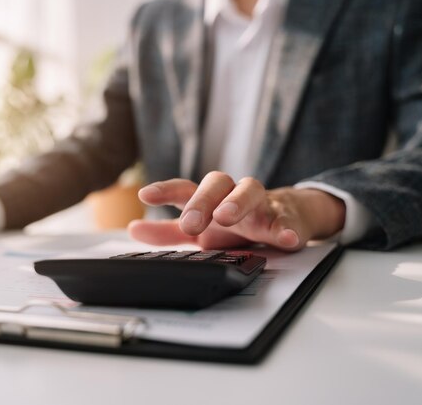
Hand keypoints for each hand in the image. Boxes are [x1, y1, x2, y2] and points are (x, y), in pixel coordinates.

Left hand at [128, 171, 345, 250]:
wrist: (287, 216)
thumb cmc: (238, 221)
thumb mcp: (201, 230)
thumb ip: (168, 231)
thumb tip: (133, 229)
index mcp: (210, 198)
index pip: (184, 188)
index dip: (165, 191)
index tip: (145, 195)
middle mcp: (233, 194)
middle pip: (217, 183)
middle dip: (202, 200)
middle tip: (191, 222)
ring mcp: (262, 203)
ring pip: (251, 191)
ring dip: (238, 202)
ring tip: (227, 216)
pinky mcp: (287, 218)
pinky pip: (289, 221)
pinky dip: (288, 229)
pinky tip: (287, 238)